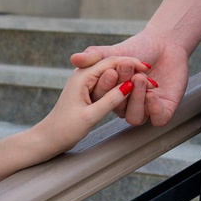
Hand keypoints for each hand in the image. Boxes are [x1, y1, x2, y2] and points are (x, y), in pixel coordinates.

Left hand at [31, 57, 146, 155]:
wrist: (48, 139)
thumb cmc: (65, 129)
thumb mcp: (90, 116)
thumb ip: (110, 100)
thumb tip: (130, 85)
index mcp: (82, 76)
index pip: (111, 62)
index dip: (132, 64)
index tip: (149, 70)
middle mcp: (84, 75)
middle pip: (113, 66)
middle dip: (133, 70)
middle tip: (152, 79)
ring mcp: (86, 83)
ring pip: (112, 75)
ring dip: (129, 78)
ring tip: (147, 84)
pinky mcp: (88, 91)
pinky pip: (108, 84)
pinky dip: (121, 87)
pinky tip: (133, 91)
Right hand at [72, 31, 190, 127]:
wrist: (166, 43)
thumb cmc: (139, 47)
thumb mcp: (115, 50)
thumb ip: (95, 55)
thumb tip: (74, 58)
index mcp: (111, 95)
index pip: (102, 98)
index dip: (105, 87)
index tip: (111, 71)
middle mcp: (126, 105)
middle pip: (118, 108)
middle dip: (121, 88)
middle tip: (127, 67)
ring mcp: (145, 109)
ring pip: (135, 117)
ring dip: (136, 99)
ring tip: (141, 78)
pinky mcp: (163, 111)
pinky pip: (157, 119)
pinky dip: (154, 108)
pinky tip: (152, 93)